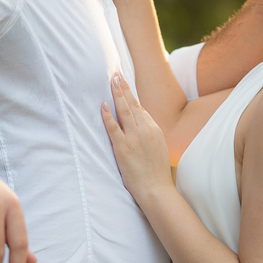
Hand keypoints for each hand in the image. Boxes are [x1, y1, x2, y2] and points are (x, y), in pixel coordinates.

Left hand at [100, 72, 173, 205]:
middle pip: (133, 104)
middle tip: (116, 73)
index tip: (124, 83)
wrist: (156, 189)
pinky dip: (108, 116)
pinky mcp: (123, 148)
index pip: (141, 108)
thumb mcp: (159, 148)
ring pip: (124, 111)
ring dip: (117, 94)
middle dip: (123, 87)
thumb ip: (150, 134)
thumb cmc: (156, 172)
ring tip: (111, 80)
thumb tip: (142, 124)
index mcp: (154, 129)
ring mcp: (134, 138)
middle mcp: (145, 130)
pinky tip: (103, 105)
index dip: (131, 95)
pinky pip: (114, 128)